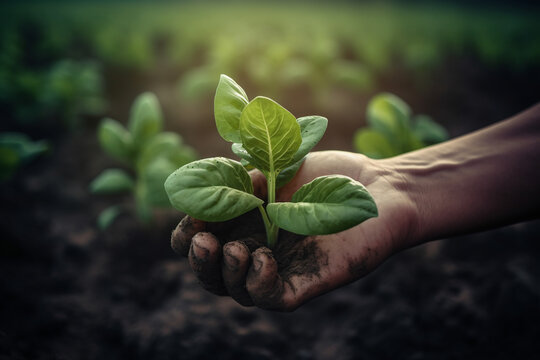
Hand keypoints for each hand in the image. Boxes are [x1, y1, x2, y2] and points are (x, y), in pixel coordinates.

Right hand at [171, 151, 417, 310]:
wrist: (378, 186)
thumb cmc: (328, 173)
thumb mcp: (273, 168)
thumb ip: (237, 179)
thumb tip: (195, 186)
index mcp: (244, 224)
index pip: (202, 241)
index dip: (186, 235)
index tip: (190, 219)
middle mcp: (257, 250)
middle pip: (213, 273)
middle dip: (199, 261)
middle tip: (201, 241)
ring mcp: (281, 270)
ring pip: (237, 290)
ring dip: (227, 273)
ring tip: (237, 248)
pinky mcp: (305, 283)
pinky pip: (272, 298)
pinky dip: (259, 284)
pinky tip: (262, 259)